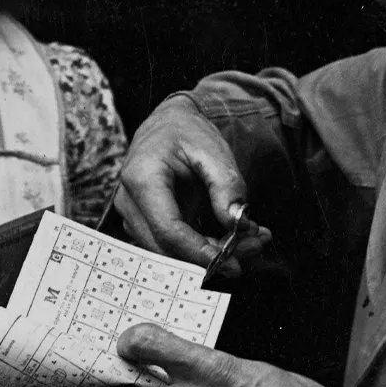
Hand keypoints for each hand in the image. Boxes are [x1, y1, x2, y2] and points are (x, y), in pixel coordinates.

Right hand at [113, 95, 271, 278]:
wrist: (166, 125)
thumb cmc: (186, 133)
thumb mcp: (212, 149)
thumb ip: (226, 184)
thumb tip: (236, 223)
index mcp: (142, 179)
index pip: (168, 230)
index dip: (199, 251)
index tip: (232, 261)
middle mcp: (129, 202)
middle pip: (168, 248)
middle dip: (212, 257)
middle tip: (255, 246)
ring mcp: (134, 216)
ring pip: (171, 252)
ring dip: (212, 255)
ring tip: (254, 239)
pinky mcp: (145, 224)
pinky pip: (173, 246)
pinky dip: (205, 248)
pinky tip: (237, 238)